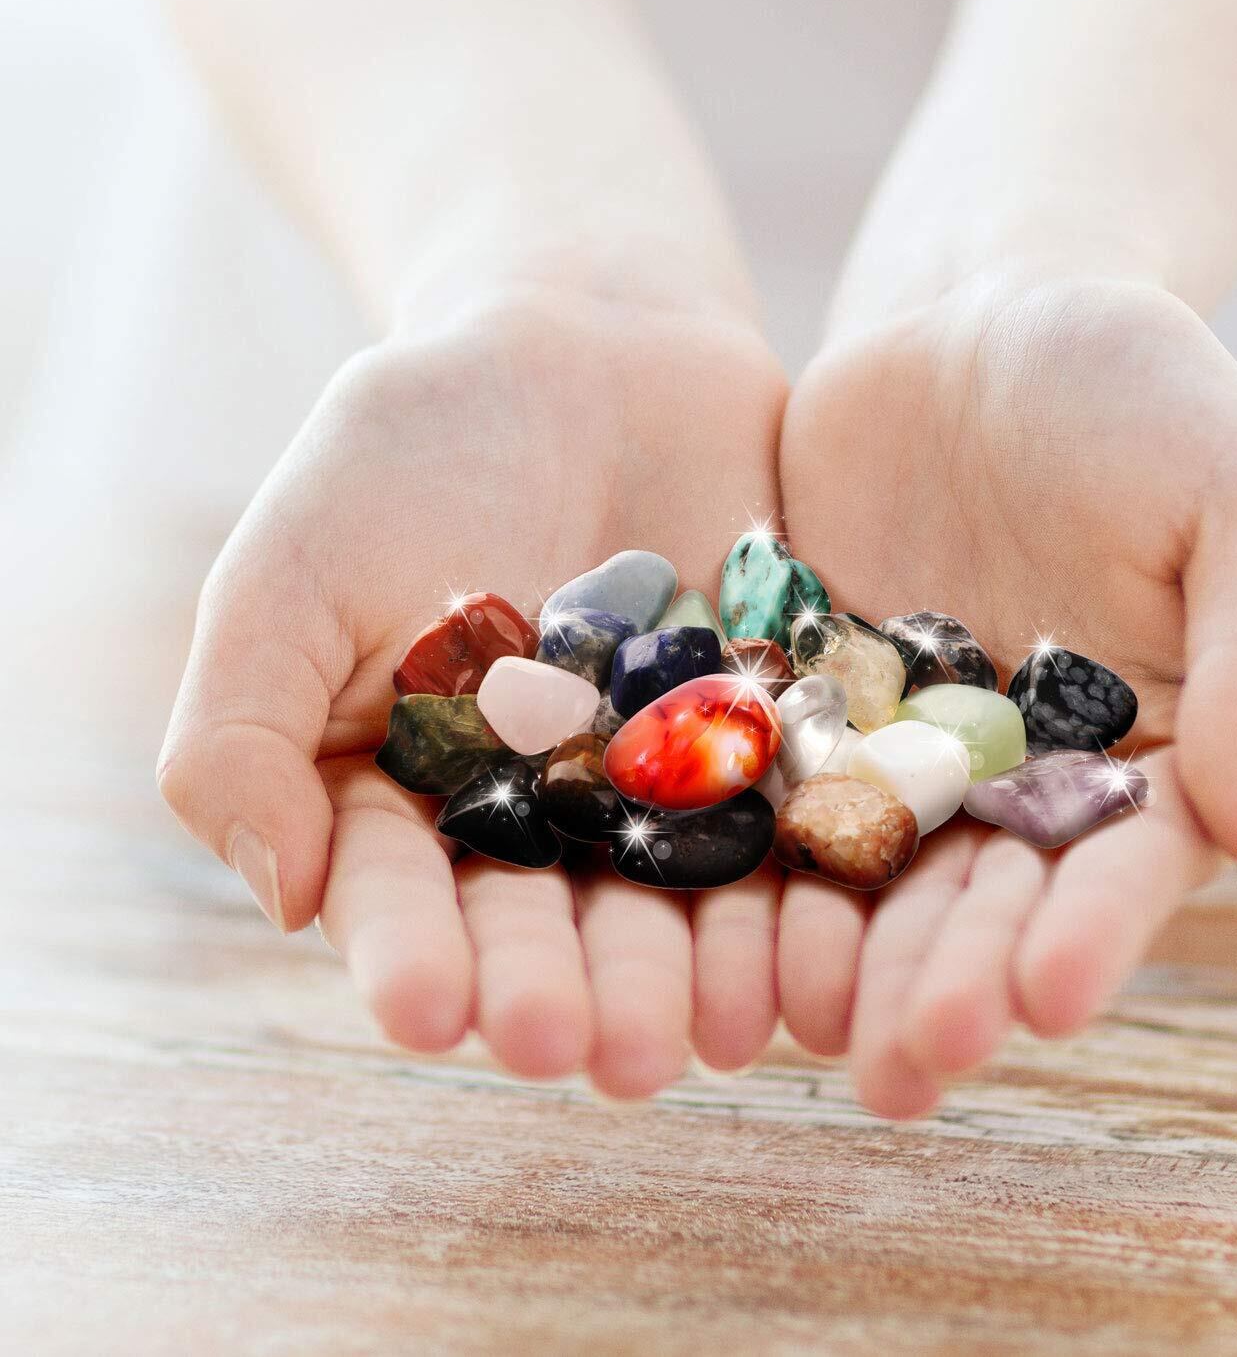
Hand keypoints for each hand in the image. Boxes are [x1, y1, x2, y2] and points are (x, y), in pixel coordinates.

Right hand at [158, 284, 787, 1095]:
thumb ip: (246, 730)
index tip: (435, 1012)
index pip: (408, 900)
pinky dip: (815, 882)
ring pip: (687, 903)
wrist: (588, 340)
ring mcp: (668, 784)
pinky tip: (831, 939)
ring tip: (721, 1028)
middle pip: (562, 926)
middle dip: (580, 993)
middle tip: (607, 1054)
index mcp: (414, 799)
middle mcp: (546, 817)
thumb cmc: (419, 442)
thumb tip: (282, 895)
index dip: (420, 959)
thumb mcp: (293, 566)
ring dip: (704, 973)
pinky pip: (801, 820)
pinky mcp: (779, 738)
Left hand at [778, 276, 1236, 1115]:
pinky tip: (693, 912)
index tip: (1044, 1004)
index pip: (1122, 868)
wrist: (985, 309)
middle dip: (944, 981)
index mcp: (1140, 751)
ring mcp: (898, 744)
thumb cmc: (1142, 389)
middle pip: (980, 897)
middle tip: (898, 1072)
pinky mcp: (797, 699)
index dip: (1089, 938)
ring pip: (864, 868)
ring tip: (786, 1034)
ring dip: (831, 954)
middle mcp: (1014, 774)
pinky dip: (734, 843)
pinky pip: (763, 779)